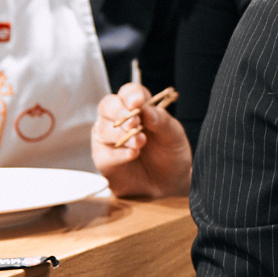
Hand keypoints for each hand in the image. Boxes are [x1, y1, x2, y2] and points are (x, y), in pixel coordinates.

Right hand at [92, 82, 189, 197]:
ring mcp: (108, 138)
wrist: (169, 183)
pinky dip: (119, 154)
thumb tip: (147, 109)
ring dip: (121, 134)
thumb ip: (162, 121)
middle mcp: (118, 119)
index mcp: (137, 108)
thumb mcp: (174, 136)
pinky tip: (132, 155)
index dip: (131, 94)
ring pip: (103, 128)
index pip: (129, 92)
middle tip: (135, 123)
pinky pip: (104, 153)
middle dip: (120, 112)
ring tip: (140, 143)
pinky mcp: (104, 159)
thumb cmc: (170, 154)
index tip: (138, 102)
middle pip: (108, 105)